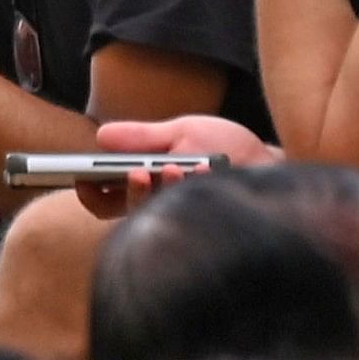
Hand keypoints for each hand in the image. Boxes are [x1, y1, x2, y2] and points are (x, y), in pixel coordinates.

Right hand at [74, 115, 279, 220]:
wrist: (274, 163)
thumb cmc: (227, 149)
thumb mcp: (182, 133)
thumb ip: (144, 137)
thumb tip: (102, 135)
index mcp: (144, 186)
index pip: (103, 200)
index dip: (88, 191)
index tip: (84, 177)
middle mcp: (159, 207)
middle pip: (126, 212)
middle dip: (130, 191)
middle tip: (138, 172)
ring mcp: (182, 218)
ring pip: (159, 215)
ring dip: (166, 189)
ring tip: (178, 168)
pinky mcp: (207, 226)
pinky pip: (195, 215)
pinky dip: (198, 188)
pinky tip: (207, 169)